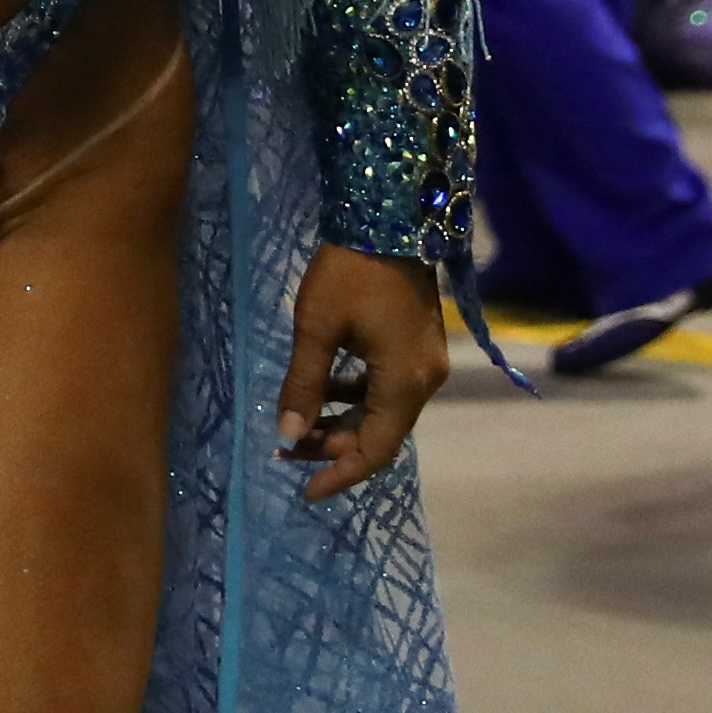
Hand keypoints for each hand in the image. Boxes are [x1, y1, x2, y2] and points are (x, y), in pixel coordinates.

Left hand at [276, 244, 450, 500]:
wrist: (390, 220)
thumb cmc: (349, 272)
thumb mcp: (315, 328)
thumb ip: (304, 384)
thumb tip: (288, 433)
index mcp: (405, 383)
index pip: (375, 450)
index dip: (340, 474)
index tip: (305, 492)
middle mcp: (425, 381)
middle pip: (380, 434)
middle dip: (333, 447)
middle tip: (286, 448)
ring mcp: (425, 363)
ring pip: (383, 412)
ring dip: (342, 422)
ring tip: (295, 423)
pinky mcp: (417, 347)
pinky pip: (387, 388)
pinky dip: (355, 397)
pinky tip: (323, 388)